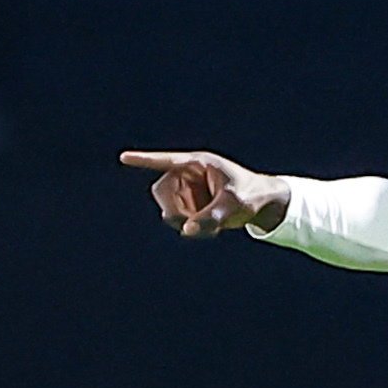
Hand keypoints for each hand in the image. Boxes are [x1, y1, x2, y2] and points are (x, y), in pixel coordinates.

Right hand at [120, 149, 290, 237]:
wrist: (263, 204)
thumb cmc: (251, 195)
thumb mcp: (233, 206)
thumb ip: (211, 218)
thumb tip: (186, 230)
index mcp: (198, 164)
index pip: (167, 161)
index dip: (144, 160)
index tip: (124, 157)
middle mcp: (188, 175)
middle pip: (161, 191)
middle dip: (174, 209)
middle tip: (192, 223)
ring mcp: (187, 190)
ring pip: (168, 208)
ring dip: (183, 220)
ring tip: (211, 226)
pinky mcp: (190, 204)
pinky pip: (177, 218)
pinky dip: (190, 226)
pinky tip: (211, 229)